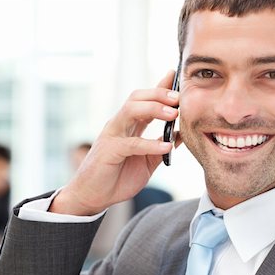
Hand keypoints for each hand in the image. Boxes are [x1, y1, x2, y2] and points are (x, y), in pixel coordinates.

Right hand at [50, 71, 180, 215]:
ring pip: (131, 111)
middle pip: (137, 98)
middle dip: (159, 93)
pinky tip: (166, 147)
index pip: (145, 101)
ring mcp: (112, 136)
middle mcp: (119, 126)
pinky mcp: (109, 151)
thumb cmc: (117, 178)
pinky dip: (150, 145)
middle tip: (180, 97)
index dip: (160, 87)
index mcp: (128, 126)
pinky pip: (131, 143)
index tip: (176, 76)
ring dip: (154, 109)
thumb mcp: (146, 163)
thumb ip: (160, 148)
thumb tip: (181, 135)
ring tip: (174, 113)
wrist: (93, 197)